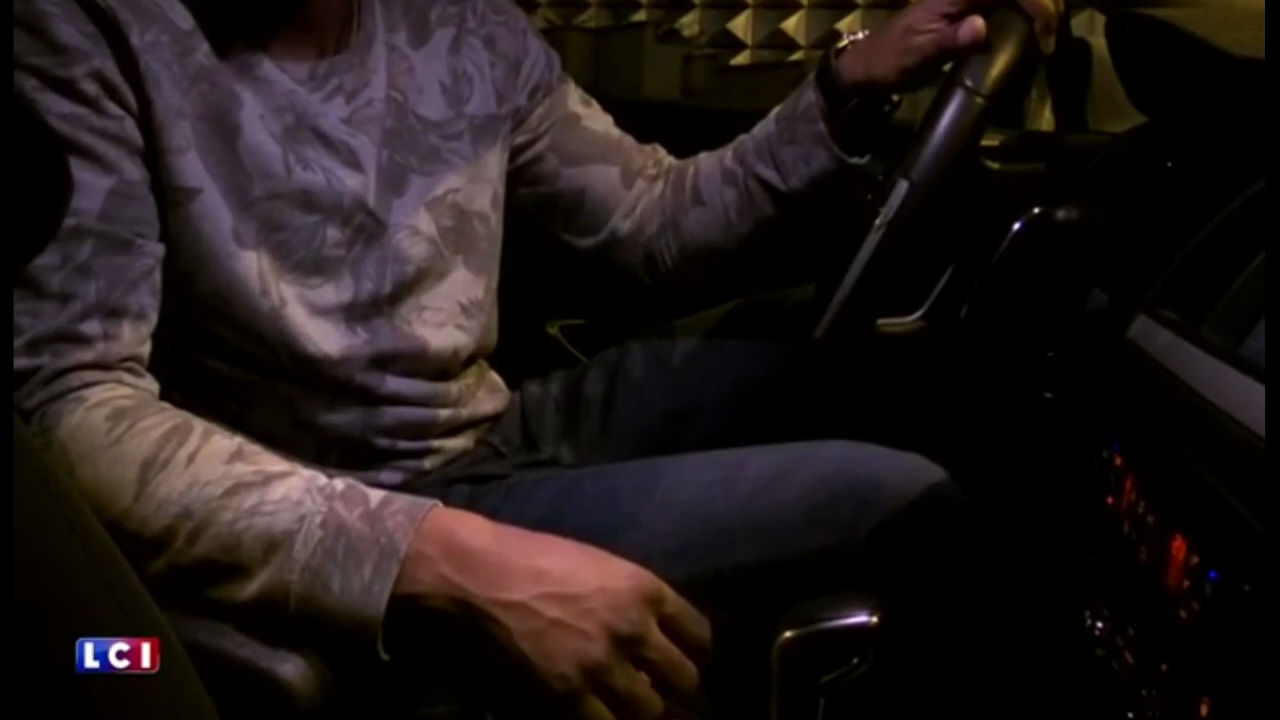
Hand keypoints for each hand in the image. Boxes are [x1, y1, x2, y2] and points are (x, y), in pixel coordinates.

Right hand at [394, 507, 711, 719]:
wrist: (487, 574)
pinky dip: (606, 719)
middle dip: (677, 686)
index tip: (687, 657)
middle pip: (684, 677)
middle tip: (664, 688)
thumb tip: (656, 636)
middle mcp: (633, 627)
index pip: (700, 633)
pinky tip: (598, 710)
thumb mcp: (604, 566)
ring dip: (643, 708)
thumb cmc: (542, 560)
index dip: (696, 650)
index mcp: (645, 589)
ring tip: (631, 702)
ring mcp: (602, 662)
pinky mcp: (568, 690)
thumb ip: (636, 600)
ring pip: (650, 709)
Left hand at [835, 0, 1063, 92]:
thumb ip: (951, 41)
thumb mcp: (920, 57)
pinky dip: (1020, 11)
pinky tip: (1030, 31)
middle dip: (1044, 4)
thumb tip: (981, 28)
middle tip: (1055, 34)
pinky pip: (1001, 4)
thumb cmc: (893, 61)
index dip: (1038, 7)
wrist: (869, 65)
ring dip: (1034, 7)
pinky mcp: (964, 9)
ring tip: (1048, 33)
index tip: (1046, 39)